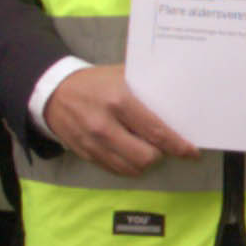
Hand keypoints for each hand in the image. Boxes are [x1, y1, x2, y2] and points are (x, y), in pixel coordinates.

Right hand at [44, 64, 189, 177]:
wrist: (53, 92)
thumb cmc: (94, 82)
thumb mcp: (121, 75)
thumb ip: (147, 89)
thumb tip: (178, 102)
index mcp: (119, 100)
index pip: (156, 132)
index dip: (178, 146)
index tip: (192, 152)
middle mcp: (105, 125)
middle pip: (146, 157)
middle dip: (160, 155)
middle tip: (164, 146)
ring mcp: (93, 143)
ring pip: (131, 169)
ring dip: (144, 163)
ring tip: (147, 150)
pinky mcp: (86, 154)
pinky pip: (115, 170)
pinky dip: (128, 166)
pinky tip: (131, 154)